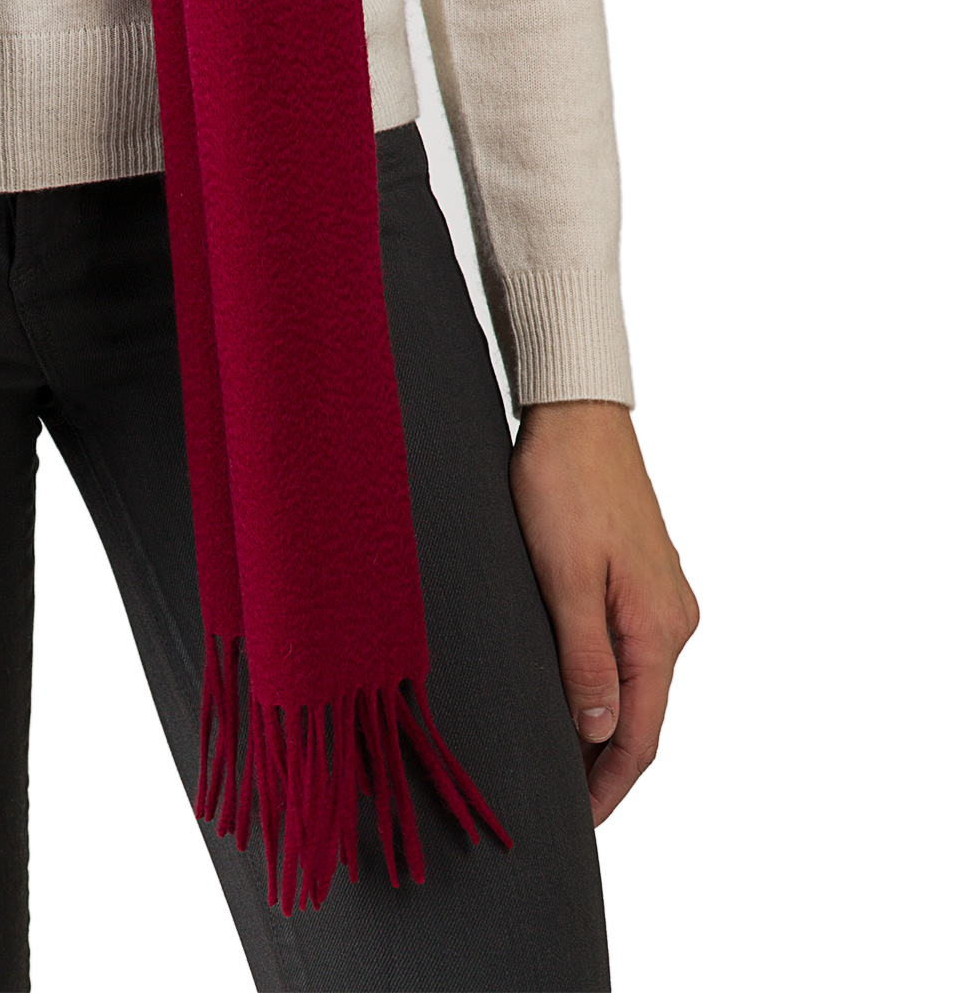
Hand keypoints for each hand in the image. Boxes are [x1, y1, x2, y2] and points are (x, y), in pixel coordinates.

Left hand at [509, 401, 697, 826]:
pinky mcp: (642, 573)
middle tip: (559, 794)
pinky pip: (630, 646)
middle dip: (605, 760)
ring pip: (636, 680)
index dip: (610, 784)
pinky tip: (573, 685)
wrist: (576, 410)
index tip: (579, 820)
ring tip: (558, 750)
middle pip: (643, 713)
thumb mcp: (564, 578)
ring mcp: (662, 595)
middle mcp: (673, 617)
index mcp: (659, 627)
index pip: (641, 733)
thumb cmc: (564, 484)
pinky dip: (605, 678)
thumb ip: (586, 659)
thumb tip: (601, 731)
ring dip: (603, 718)